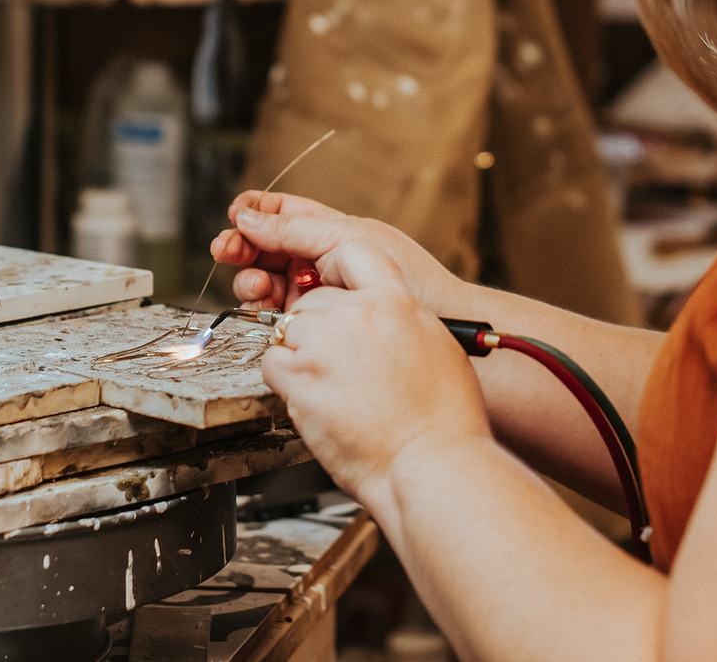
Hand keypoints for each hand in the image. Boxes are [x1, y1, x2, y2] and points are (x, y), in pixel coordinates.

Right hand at [210, 190, 462, 314]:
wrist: (444, 323)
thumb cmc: (411, 276)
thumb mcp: (348, 239)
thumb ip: (295, 229)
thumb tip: (247, 216)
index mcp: (334, 231)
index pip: (284, 214)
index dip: (256, 212)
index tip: (235, 215)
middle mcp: (324, 261)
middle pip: (270, 247)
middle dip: (244, 246)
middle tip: (226, 250)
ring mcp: (321, 293)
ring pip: (271, 280)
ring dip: (252, 278)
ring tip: (253, 284)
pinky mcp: (320, 326)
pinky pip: (280, 311)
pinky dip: (264, 307)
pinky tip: (261, 306)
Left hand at [261, 239, 491, 505]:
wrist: (431, 464)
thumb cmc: (444, 419)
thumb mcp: (438, 347)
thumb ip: (403, 320)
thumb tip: (387, 316)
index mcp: (396, 301)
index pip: (351, 252)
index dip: (333, 266)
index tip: (327, 282)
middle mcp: (357, 314)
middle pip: (312, 301)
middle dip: (316, 328)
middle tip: (337, 364)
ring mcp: (324, 344)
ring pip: (287, 331)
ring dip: (299, 355)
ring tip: (330, 388)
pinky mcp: (300, 379)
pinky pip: (271, 363)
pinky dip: (284, 380)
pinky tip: (313, 399)